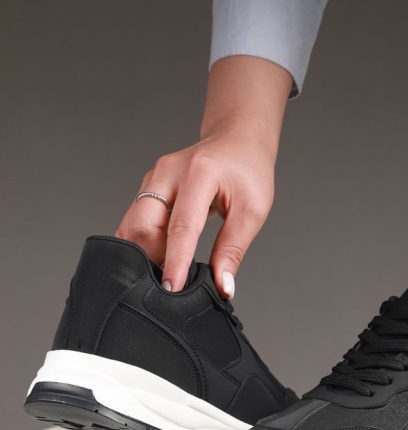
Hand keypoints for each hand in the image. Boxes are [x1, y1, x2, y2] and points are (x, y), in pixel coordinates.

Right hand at [116, 132, 274, 295]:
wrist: (237, 140)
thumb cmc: (248, 171)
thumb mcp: (253, 210)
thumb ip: (233, 249)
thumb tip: (223, 286)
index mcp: (199, 174)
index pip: (181, 226)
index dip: (175, 261)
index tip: (172, 289)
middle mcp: (168, 173)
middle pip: (143, 225)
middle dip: (152, 259)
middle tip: (171, 285)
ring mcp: (153, 179)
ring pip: (133, 226)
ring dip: (145, 253)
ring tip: (166, 274)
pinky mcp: (147, 187)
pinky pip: (135, 221)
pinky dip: (143, 244)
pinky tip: (158, 259)